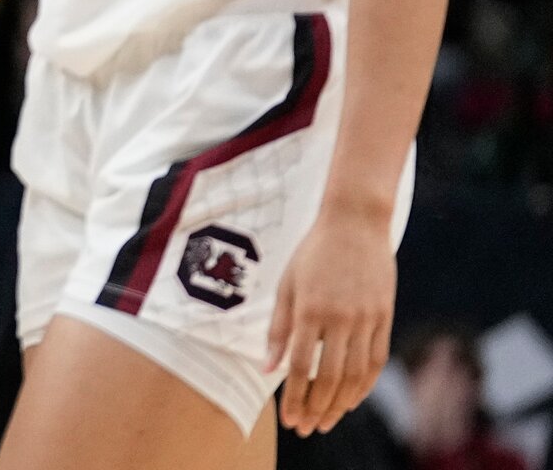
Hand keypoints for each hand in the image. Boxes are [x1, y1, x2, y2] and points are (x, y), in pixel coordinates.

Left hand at [269, 209, 396, 433]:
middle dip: (317, 408)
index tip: (289, 419)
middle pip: (330, 377)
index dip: (294, 397)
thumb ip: (278, 329)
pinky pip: (376, 359)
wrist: (355, 223)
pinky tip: (352, 399)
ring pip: (356, 374)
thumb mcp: (286, 285)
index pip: (300, 366)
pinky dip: (365, 384)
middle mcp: (340, 318)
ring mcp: (366, 318)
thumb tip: (268, 369)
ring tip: (327, 421)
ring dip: (341, 404)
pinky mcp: (385, 316)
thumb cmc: (312, 253)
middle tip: (307, 428)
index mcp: (310, 309)